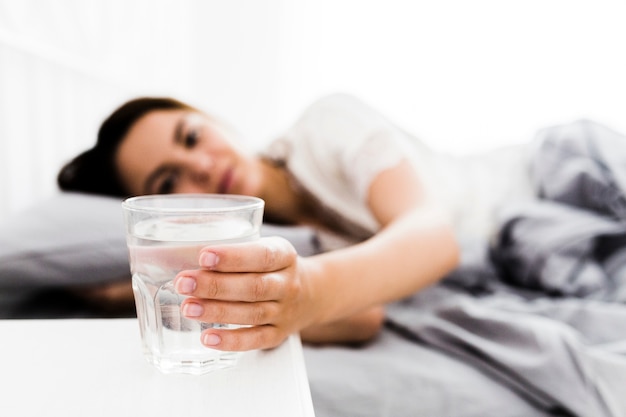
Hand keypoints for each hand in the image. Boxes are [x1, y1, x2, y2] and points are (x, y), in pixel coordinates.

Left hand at [173, 236, 315, 350]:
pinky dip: (231, 341)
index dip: (233, 257)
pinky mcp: (278, 334)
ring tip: (188, 307)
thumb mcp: (266, 247)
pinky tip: (208, 337)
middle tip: (184, 282)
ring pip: (252, 313)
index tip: (204, 256)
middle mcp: (287, 284)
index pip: (262, 256)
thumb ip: (236, 248)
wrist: (312, 294)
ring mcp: (284, 312)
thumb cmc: (274, 267)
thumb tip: (182, 249)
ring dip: (217, 311)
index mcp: (285, 256)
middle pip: (253, 287)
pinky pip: (255, 340)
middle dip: (215, 285)